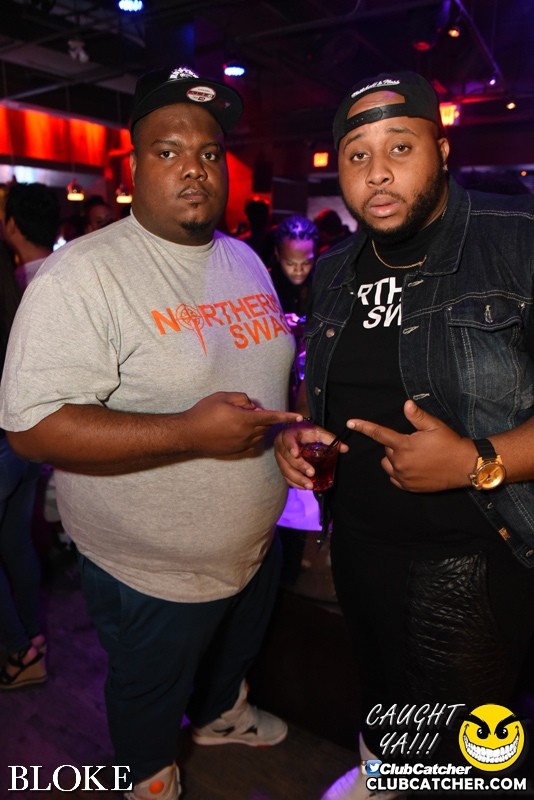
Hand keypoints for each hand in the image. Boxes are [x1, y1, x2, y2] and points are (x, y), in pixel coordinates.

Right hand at [182, 392, 301, 456]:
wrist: (188, 434)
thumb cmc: (203, 412)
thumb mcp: (223, 396)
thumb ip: (243, 398)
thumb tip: (252, 407)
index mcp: (245, 420)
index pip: (271, 417)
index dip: (286, 416)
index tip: (299, 416)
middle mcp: (246, 435)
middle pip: (265, 425)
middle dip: (262, 417)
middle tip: (244, 410)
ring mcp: (241, 445)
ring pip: (258, 435)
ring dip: (256, 426)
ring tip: (237, 419)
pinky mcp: (236, 452)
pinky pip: (250, 443)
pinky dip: (249, 435)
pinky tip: (234, 430)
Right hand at [274, 421, 348, 489]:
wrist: (295, 433)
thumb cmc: (306, 431)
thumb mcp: (317, 431)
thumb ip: (330, 439)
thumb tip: (344, 448)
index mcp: (288, 434)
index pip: (287, 440)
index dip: (291, 446)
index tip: (296, 454)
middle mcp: (280, 446)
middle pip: (287, 458)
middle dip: (299, 467)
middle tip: (311, 474)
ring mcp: (279, 457)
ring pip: (285, 470)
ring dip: (297, 479)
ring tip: (309, 486)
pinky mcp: (282, 466)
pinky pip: (286, 477)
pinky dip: (295, 483)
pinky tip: (304, 487)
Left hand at [346, 399, 475, 491]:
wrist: (464, 466)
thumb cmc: (449, 443)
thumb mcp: (434, 426)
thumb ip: (417, 416)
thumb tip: (406, 404)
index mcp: (404, 445)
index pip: (378, 434)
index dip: (363, 427)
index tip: (350, 422)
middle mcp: (400, 462)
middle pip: (387, 450)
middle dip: (397, 445)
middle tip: (416, 444)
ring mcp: (404, 476)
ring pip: (388, 464)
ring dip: (396, 459)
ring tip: (415, 456)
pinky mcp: (409, 487)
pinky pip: (394, 477)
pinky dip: (399, 472)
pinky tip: (414, 467)